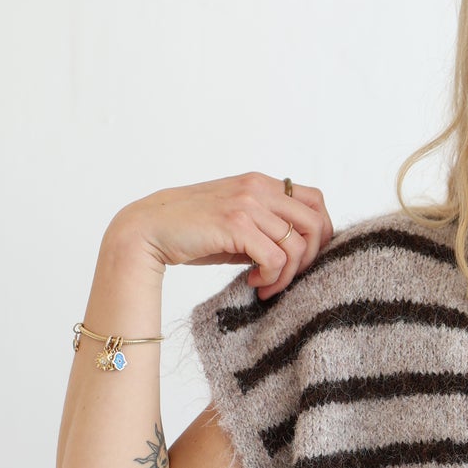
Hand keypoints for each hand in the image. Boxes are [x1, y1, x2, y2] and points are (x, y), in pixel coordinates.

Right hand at [109, 172, 335, 300]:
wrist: (147, 230)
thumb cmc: (191, 232)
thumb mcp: (237, 224)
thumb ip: (266, 229)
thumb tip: (301, 253)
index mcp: (261, 183)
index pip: (316, 200)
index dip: (320, 233)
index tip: (302, 260)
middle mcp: (258, 188)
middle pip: (316, 221)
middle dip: (310, 257)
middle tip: (287, 277)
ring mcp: (247, 203)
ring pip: (297, 244)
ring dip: (287, 274)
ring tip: (266, 285)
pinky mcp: (235, 224)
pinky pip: (275, 257)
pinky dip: (271, 277)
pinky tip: (254, 282)